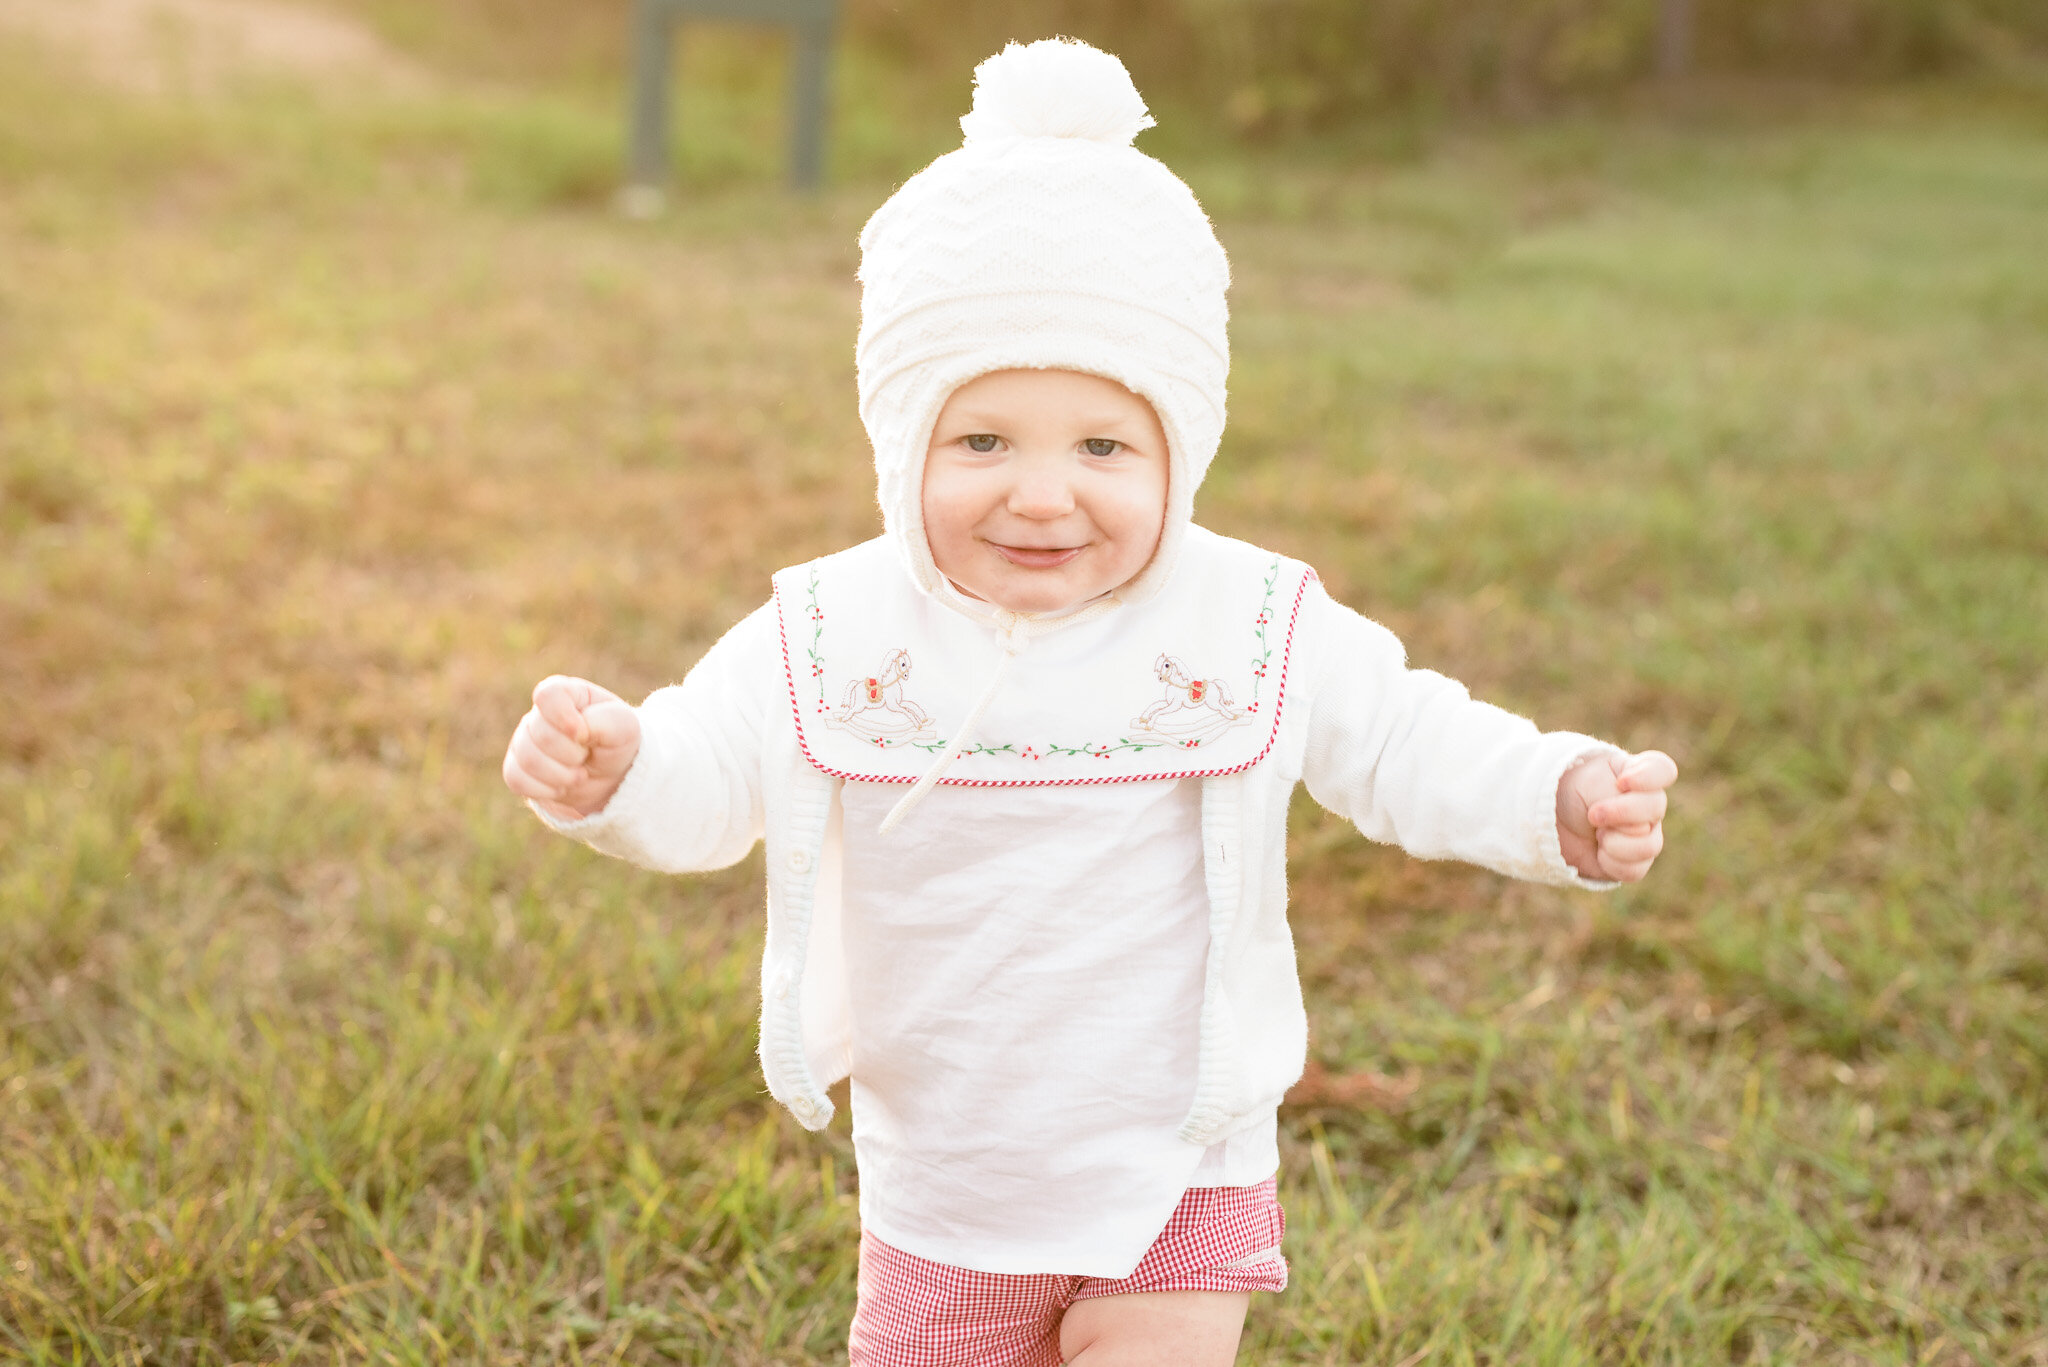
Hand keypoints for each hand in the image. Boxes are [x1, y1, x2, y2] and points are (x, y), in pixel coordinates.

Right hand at [502, 676, 641, 822]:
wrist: (610, 777)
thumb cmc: (616, 743)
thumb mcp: (624, 727)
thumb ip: (605, 720)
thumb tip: (577, 731)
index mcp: (566, 694)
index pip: (548, 695)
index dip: (563, 717)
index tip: (583, 735)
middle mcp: (538, 715)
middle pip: (541, 735)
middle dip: (572, 754)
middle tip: (588, 757)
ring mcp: (524, 741)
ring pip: (528, 760)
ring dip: (561, 776)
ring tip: (580, 776)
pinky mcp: (517, 768)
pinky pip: (516, 780)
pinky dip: (545, 790)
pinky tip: (562, 788)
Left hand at [1555, 749, 1676, 882]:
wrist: (1546, 821)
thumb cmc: (1571, 793)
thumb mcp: (1591, 783)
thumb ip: (1619, 799)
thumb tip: (1640, 832)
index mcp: (1638, 775)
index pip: (1663, 770)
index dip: (1648, 778)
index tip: (1622, 782)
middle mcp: (1647, 806)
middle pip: (1656, 808)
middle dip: (1620, 813)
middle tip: (1592, 814)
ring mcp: (1643, 835)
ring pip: (1651, 845)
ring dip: (1615, 841)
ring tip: (1597, 833)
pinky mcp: (1631, 862)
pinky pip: (1635, 870)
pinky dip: (1611, 862)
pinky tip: (1599, 852)